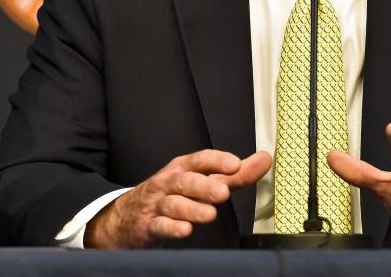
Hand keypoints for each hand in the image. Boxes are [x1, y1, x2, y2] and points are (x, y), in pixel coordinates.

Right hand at [85, 149, 271, 247]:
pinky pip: (159, 226)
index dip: (217, 160)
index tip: (236, 163)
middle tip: (223, 191)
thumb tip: (264, 160)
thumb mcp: (200, 180)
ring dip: (191, 208)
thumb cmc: (170, 194)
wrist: (126, 216)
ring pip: (173, 204)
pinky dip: (171, 228)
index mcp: (183, 168)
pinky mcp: (148, 225)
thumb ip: (234, 175)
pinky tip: (184, 230)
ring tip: (210, 214)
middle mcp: (169, 182)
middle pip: (185, 180)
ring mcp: (157, 204)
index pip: (200, 160)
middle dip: (204, 185)